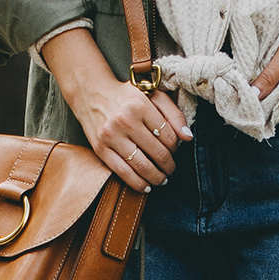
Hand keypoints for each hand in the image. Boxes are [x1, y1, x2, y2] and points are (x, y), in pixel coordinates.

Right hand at [42, 28, 191, 191]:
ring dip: (156, 177)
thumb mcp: (152, 96)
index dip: (176, 148)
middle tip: (171, 169)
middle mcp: (125, 120)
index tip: (175, 151)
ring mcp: (111, 136)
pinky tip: (146, 186)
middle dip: (169, 166)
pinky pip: (123, 172)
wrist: (90, 92)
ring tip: (162, 179)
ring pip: (142, 166)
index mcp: (140, 106)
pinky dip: (138, 183)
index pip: (169, 136)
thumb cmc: (125, 95)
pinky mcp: (101, 149)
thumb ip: (173, 114)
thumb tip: (188, 137)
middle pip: (158, 153)